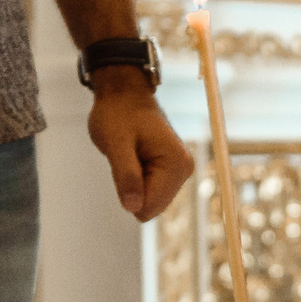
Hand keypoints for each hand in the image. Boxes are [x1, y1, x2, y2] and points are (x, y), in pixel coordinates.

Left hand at [87, 73, 193, 220]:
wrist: (124, 93)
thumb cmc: (118, 113)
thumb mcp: (116, 144)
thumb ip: (126, 176)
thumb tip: (133, 207)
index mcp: (176, 164)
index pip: (150, 206)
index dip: (128, 192)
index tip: (124, 163)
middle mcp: (185, 170)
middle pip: (152, 206)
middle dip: (132, 188)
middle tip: (126, 158)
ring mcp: (180, 170)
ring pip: (150, 201)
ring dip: (133, 183)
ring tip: (130, 155)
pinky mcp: (172, 170)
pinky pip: (150, 192)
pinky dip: (136, 180)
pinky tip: (134, 157)